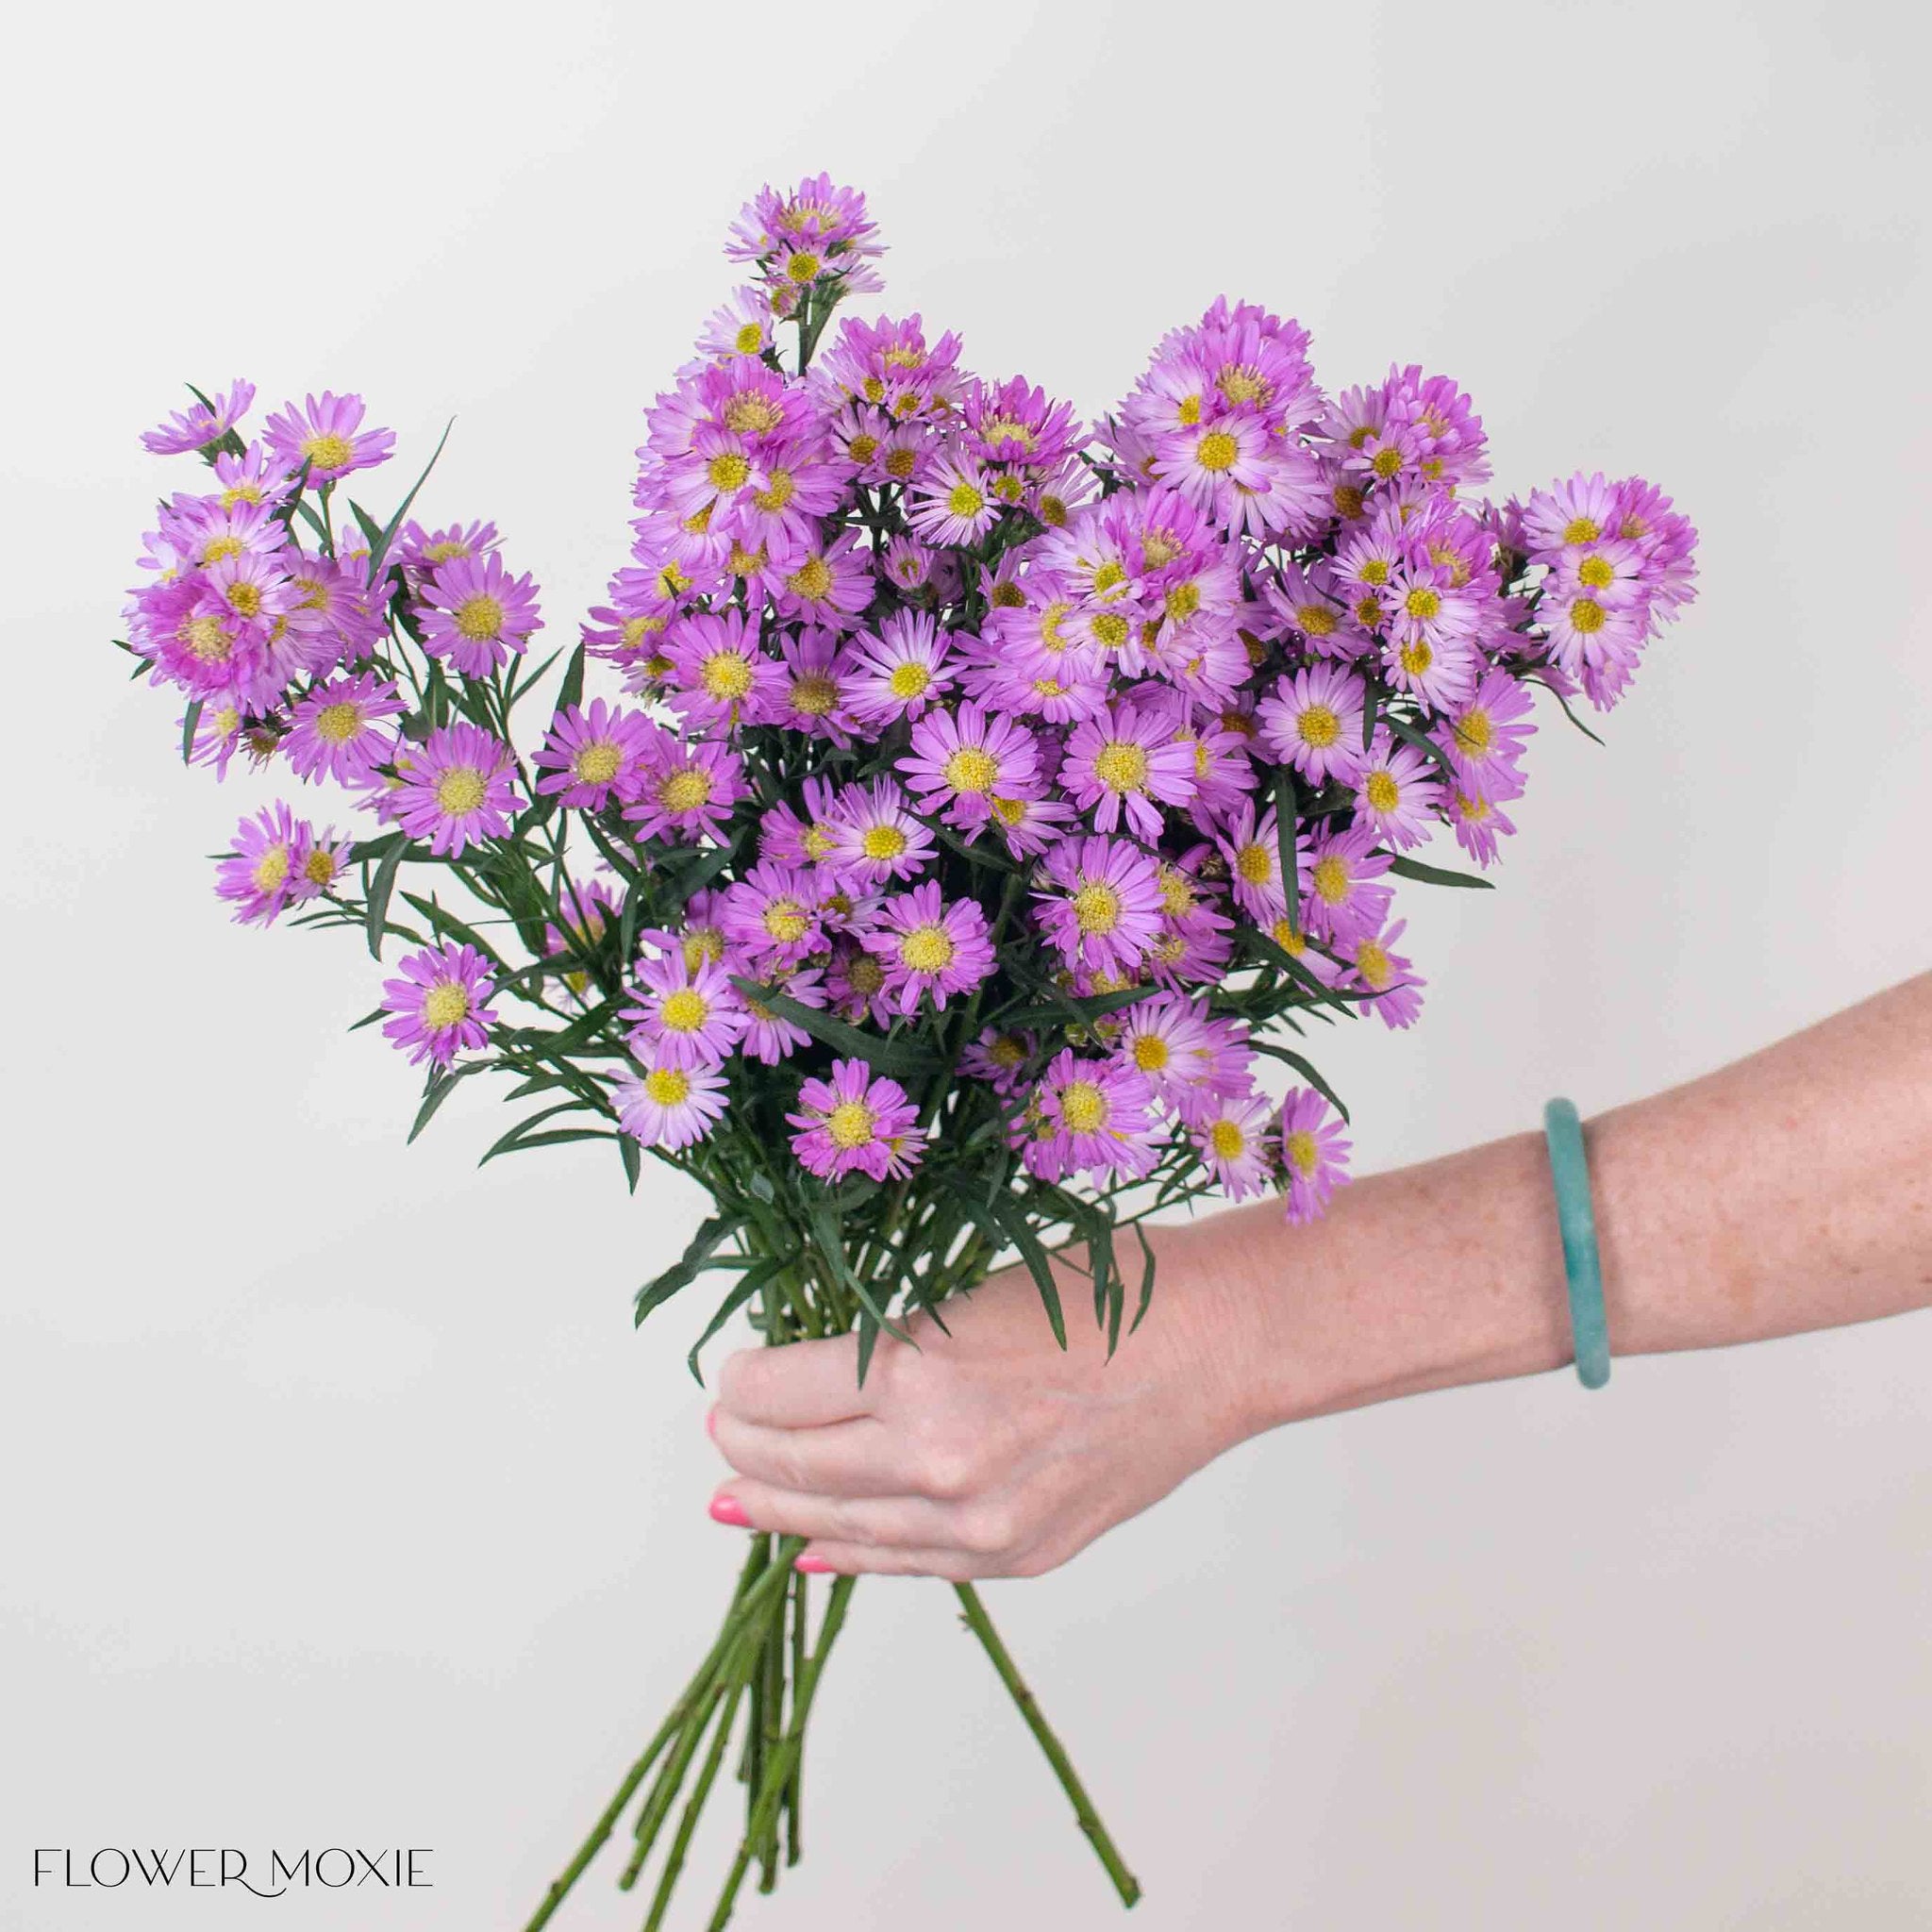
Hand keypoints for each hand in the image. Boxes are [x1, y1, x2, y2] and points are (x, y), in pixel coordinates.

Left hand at [706, 1224, 1263, 1579]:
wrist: (1211, 1347)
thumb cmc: (1100, 1295)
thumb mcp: (967, 1296)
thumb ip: (887, 1349)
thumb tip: (806, 1383)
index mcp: (916, 1372)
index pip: (775, 1393)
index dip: (742, 1383)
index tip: (736, 1371)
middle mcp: (935, 1460)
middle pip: (793, 1466)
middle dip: (744, 1447)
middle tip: (724, 1428)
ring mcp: (977, 1522)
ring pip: (837, 1527)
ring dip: (778, 1509)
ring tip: (738, 1496)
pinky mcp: (1015, 1554)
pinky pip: (907, 1565)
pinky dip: (849, 1555)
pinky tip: (813, 1549)